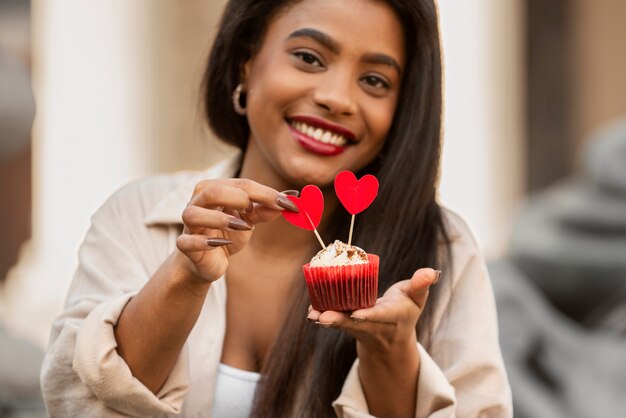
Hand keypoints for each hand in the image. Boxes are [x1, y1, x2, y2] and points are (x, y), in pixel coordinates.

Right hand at [175, 178, 297, 281]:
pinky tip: (223, 244)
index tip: (290, 204)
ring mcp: (188, 224)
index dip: (267, 194)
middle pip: (213, 191)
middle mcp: (197, 202)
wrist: (207, 261)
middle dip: (238, 198)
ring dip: (220, 219)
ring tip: (242, 227)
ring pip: (194, 213)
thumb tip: (291, 198)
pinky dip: (205, 242)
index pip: (242, 185)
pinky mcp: (184, 245)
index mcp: (214, 189)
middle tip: (254, 211)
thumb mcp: (249, 220)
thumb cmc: (226, 234)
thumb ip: (265, 209)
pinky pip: (187, 241)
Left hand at [307, 268, 441, 351]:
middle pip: (356, 325)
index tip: (357, 314)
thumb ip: (421, 284)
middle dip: (340, 321)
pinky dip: (322, 317)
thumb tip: (432, 272)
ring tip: (313, 316)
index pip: (382, 316)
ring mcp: (361, 329)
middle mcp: (376, 326)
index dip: (370, 315)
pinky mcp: (348, 327)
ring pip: (342, 326)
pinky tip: (311, 312)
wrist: (392, 339)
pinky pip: (335, 323)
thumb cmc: (405, 310)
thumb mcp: (416, 298)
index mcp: (394, 317)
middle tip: (324, 318)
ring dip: (327, 321)